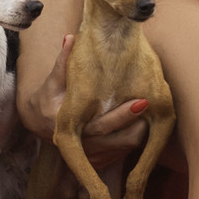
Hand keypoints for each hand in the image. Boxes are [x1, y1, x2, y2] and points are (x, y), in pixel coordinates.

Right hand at [20, 35, 148, 168]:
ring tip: (156, 109)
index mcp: (67, 127)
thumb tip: (70, 38)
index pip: (101, 125)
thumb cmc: (49, 97)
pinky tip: (146, 119)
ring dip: (143, 129)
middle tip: (157, 104)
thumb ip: (63, 62)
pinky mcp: (103, 160)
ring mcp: (94, 156)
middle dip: (141, 123)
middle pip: (121, 140)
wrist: (41, 124)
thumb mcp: (53, 81)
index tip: (143, 101)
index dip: (123, 115)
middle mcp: (82, 147)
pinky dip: (138, 135)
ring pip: (128, 147)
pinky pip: (128, 151)